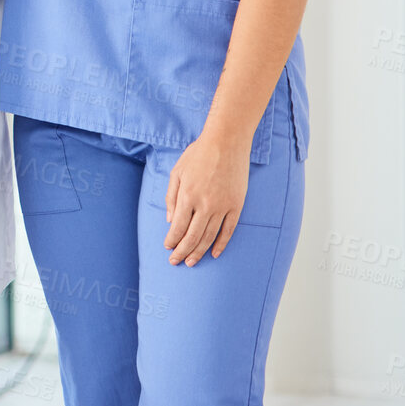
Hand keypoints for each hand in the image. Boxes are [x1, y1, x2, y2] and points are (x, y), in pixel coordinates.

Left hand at [163, 131, 249, 264]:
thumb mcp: (177, 172)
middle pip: (193, 235)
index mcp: (187, 195)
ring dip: (199, 251)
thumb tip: (171, 221)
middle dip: (182, 251)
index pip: (178, 226)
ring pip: (210, 236)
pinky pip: (228, 230)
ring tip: (191, 262)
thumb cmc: (198, 155)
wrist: (226, 142)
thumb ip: (172, 197)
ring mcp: (222, 206)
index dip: (172, 240)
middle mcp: (205, 204)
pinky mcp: (236, 205)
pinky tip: (214, 253)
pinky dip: (221, 244)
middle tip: (176, 262)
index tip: (167, 248)